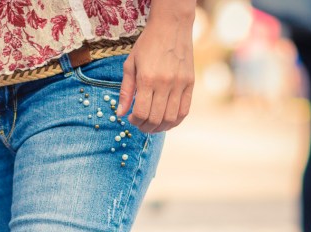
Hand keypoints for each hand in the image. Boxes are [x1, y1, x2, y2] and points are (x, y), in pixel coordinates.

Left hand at [117, 1, 194, 133]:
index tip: (130, 118)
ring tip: (152, 124)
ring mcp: (180, 84)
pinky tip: (166, 121)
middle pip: (155, 119)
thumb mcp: (130, 64)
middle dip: (145, 127)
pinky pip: (184, 111)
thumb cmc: (147, 44)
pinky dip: (174, 121)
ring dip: (159, 128)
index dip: (134, 121)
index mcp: (147, 79)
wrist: (172, 25)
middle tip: (140, 124)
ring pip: (170, 119)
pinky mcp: (190, 83)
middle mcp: (165, 83)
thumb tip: (120, 114)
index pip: (141, 112)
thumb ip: (125, 91)